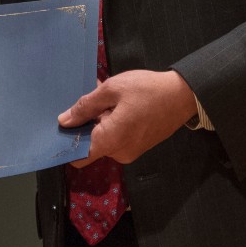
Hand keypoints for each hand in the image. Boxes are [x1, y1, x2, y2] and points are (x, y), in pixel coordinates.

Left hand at [59, 70, 196, 165]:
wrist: (183, 95)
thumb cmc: (147, 90)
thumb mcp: (112, 89)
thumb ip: (85, 106)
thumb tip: (64, 120)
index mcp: (111, 140)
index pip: (78, 157)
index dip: (66, 144)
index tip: (61, 127)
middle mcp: (120, 152)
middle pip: (91, 144)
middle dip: (86, 123)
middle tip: (89, 98)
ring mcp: (131, 151)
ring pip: (105, 139)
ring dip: (100, 120)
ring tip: (107, 95)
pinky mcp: (139, 146)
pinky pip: (117, 138)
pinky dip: (112, 123)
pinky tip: (118, 103)